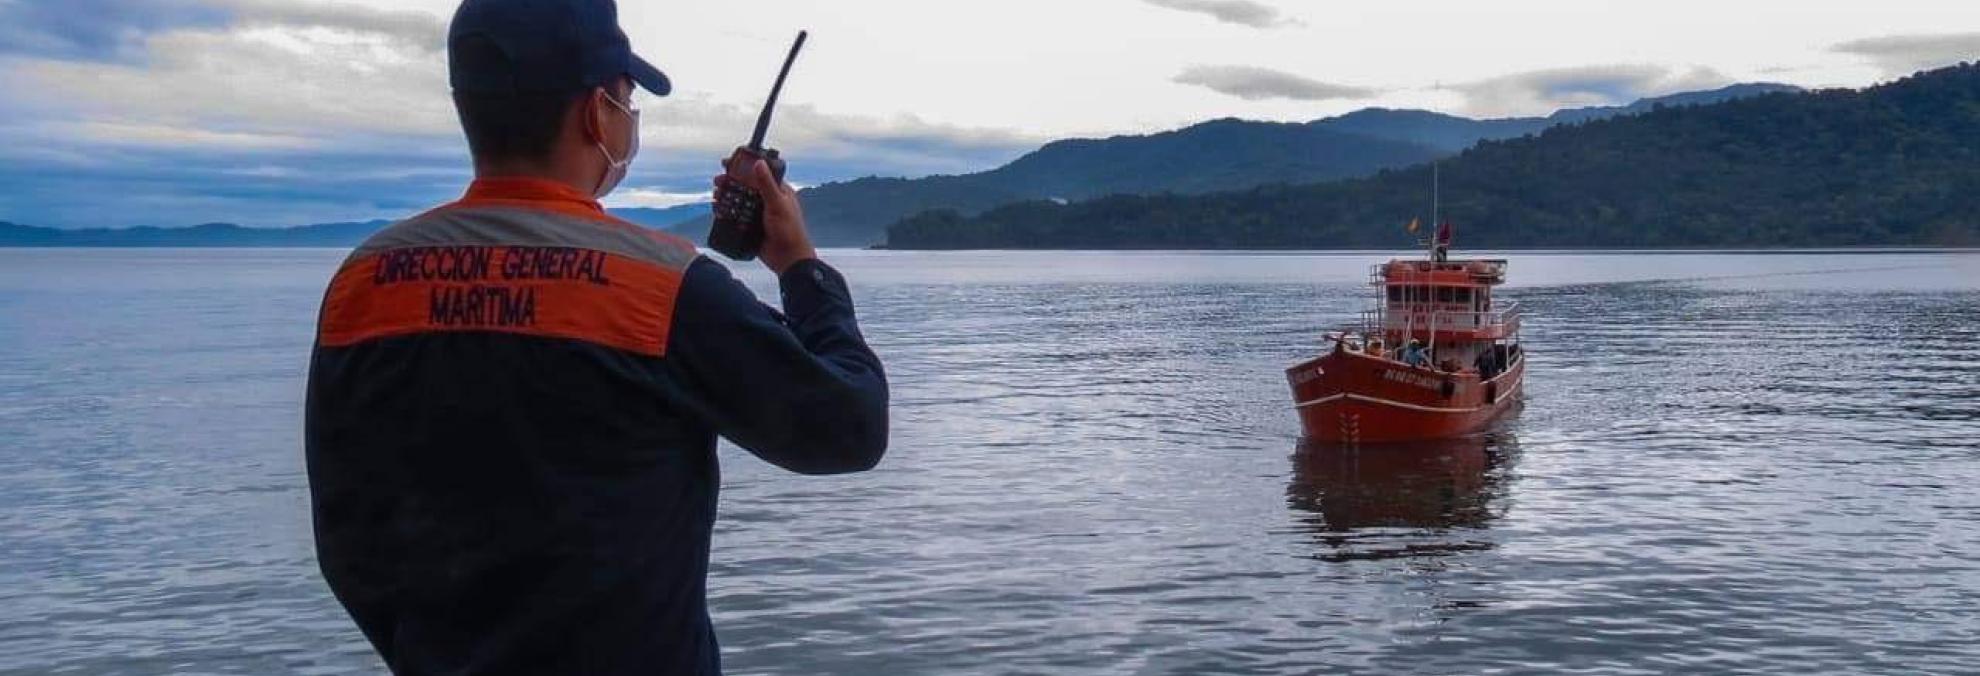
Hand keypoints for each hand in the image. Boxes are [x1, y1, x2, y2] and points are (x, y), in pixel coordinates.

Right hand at [723, 158, 816, 274]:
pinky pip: (736, 216)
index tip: (728, 163)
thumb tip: (759, 163)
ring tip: (716, 195)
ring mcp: (759, 213)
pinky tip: (718, 210)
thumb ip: (767, 184)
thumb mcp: (777, 204)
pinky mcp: (751, 226)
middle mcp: (767, 200)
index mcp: (778, 191)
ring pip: (739, 201)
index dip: (743, 167)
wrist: (787, 259)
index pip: (759, 173)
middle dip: (730, 182)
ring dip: (726, 197)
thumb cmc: (789, 231)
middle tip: (718, 182)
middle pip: (745, 186)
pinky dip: (726, 212)